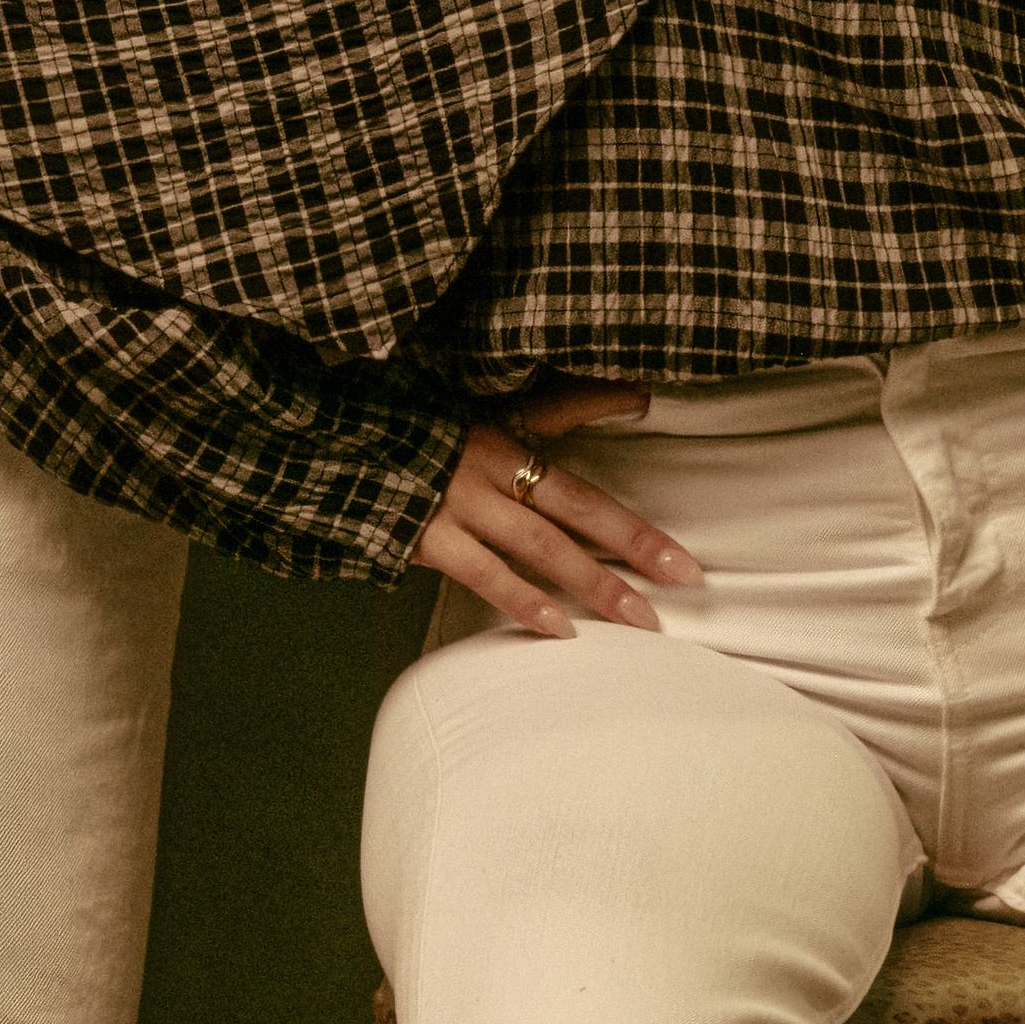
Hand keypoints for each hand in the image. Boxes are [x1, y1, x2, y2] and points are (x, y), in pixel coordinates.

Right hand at [423, 381, 697, 639]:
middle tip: (684, 581)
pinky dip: (523, 602)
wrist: (340, 439)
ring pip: (538, 549)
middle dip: (633, 548)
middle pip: (575, 512)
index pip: (587, 487)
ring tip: (638, 620)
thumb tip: (641, 393)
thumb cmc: (430, 431)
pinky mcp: (424, 537)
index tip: (683, 559)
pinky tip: (559, 630)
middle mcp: (491, 473)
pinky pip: (483, 574)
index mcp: (510, 443)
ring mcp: (458, 506)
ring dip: (592, 585)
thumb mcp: (498, 411)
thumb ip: (568, 406)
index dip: (636, 524)